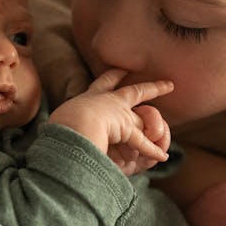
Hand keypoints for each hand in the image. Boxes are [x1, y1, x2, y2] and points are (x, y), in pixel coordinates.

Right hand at [49, 68, 172, 175]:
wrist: (70, 126)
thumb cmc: (60, 127)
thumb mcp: (61, 124)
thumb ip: (66, 127)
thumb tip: (59, 134)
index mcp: (87, 99)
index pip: (101, 84)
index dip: (111, 77)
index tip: (120, 69)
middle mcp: (106, 101)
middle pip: (133, 90)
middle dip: (151, 87)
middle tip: (166, 83)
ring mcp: (119, 114)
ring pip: (145, 114)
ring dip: (156, 121)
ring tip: (166, 116)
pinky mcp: (127, 129)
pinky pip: (142, 142)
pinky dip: (151, 150)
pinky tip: (161, 156)